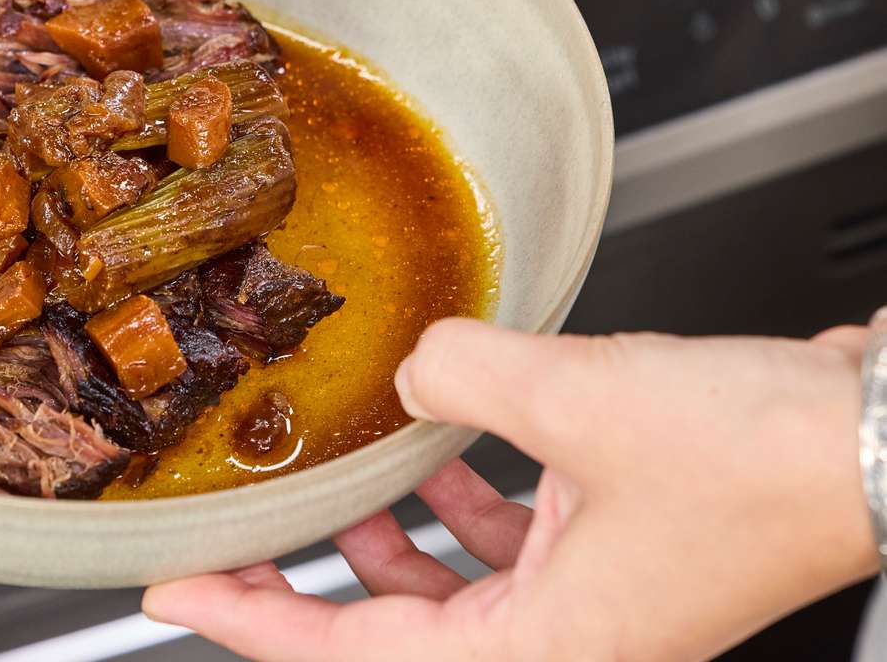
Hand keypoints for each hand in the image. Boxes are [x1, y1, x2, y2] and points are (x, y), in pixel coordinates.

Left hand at [144, 318, 879, 660]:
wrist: (875, 434)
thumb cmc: (767, 460)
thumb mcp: (579, 398)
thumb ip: (464, 372)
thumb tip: (417, 364)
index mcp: (547, 648)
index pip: (357, 654)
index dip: (253, 623)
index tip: (180, 593)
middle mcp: (568, 638)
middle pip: (392, 629)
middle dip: (306, 583)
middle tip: (238, 548)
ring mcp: (597, 595)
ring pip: (453, 586)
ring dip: (389, 540)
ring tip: (336, 497)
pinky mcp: (621, 545)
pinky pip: (510, 540)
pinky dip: (464, 500)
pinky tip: (444, 445)